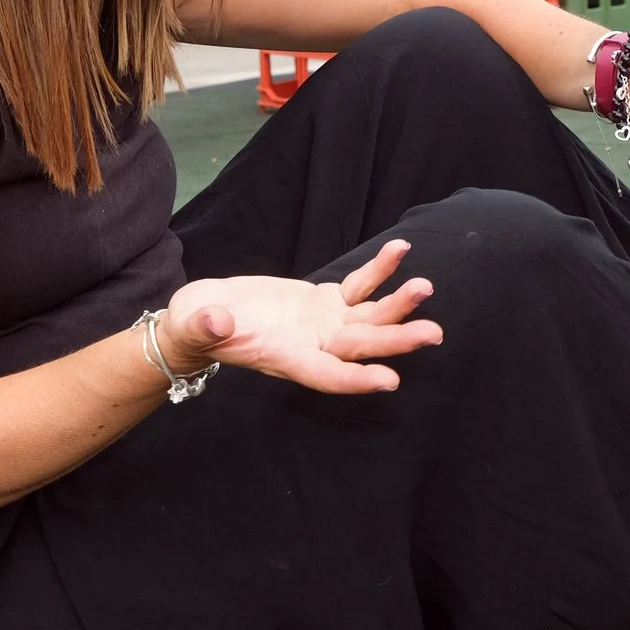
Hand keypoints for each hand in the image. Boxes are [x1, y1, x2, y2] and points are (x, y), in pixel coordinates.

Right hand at [160, 239, 441, 394]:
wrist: (205, 315)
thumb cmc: (196, 326)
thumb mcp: (195, 325)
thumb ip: (206, 326)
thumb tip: (216, 321)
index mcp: (286, 358)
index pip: (326, 375)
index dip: (356, 379)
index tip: (390, 380)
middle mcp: (314, 346)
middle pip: (361, 346)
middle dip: (397, 341)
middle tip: (433, 333)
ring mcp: (324, 325)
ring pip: (369, 317)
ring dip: (399, 304)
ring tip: (425, 286)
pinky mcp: (324, 301)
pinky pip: (359, 285)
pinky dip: (380, 270)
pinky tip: (400, 249)